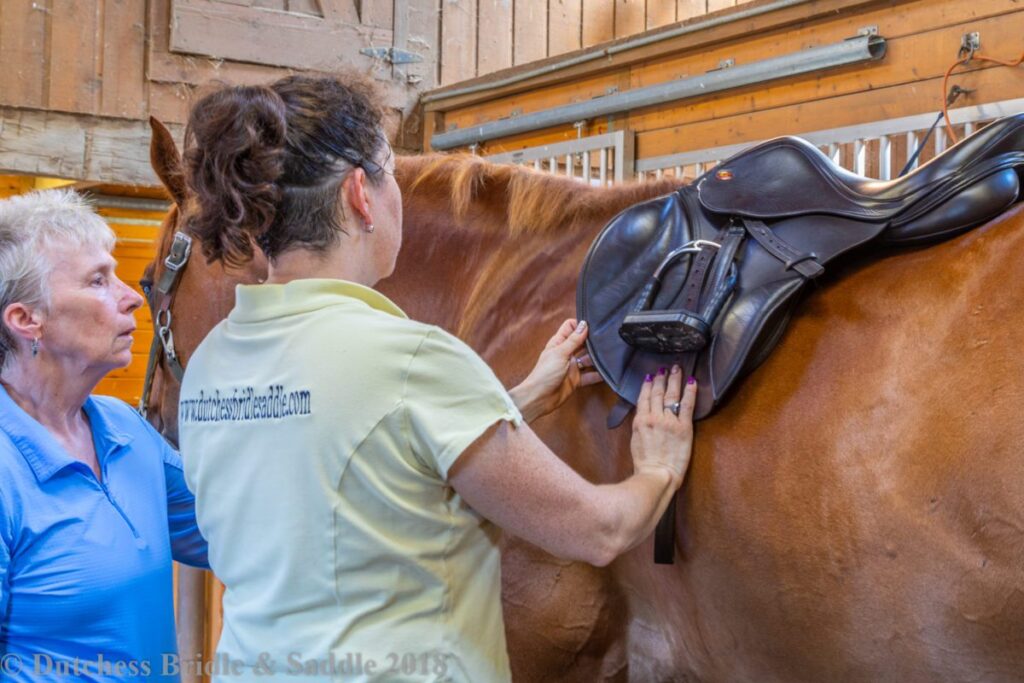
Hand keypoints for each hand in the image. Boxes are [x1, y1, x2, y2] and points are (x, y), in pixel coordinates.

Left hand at [509, 319, 602, 422]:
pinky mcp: (576, 380)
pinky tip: (608, 372)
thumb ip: (573, 340)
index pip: (570, 327)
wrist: (540, 398)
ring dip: (597, 358)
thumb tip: (584, 324)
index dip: (580, 324)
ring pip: (589, 359)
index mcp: (559, 343)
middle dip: (593, 341)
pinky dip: (598, 374)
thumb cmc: (545, 374)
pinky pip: (590, 375)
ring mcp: (572, 367)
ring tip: (610, 355)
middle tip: (607, 339)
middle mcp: (566, 353)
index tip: (594, 325)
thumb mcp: (560, 353)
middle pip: (582, 342)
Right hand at [630, 366, 697, 487]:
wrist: (656, 474)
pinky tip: (692, 382)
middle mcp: (654, 417)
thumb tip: (644, 415)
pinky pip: (687, 405)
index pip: (644, 397)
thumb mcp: (635, 440)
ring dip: (674, 380)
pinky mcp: (684, 427)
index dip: (648, 385)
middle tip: (665, 368)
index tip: (651, 376)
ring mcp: (669, 421)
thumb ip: (640, 425)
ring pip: (671, 395)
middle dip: (661, 379)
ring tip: (676, 369)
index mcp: (640, 421)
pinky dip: (689, 392)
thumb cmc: (645, 462)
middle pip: (658, 393)